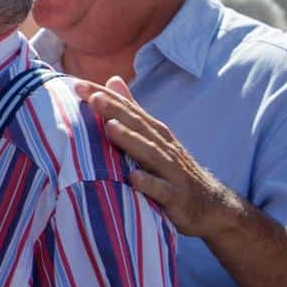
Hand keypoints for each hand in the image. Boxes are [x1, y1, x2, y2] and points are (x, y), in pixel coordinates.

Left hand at [74, 74, 236, 239]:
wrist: (209, 206)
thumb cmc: (171, 169)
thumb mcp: (152, 138)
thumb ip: (132, 111)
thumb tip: (112, 80)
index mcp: (154, 133)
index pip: (128, 110)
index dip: (105, 97)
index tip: (77, 85)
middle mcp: (163, 148)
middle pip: (138, 126)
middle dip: (116, 111)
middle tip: (93, 97)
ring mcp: (171, 172)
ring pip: (150, 154)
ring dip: (131, 140)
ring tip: (110, 127)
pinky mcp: (176, 197)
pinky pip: (162, 190)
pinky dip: (149, 184)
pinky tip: (133, 179)